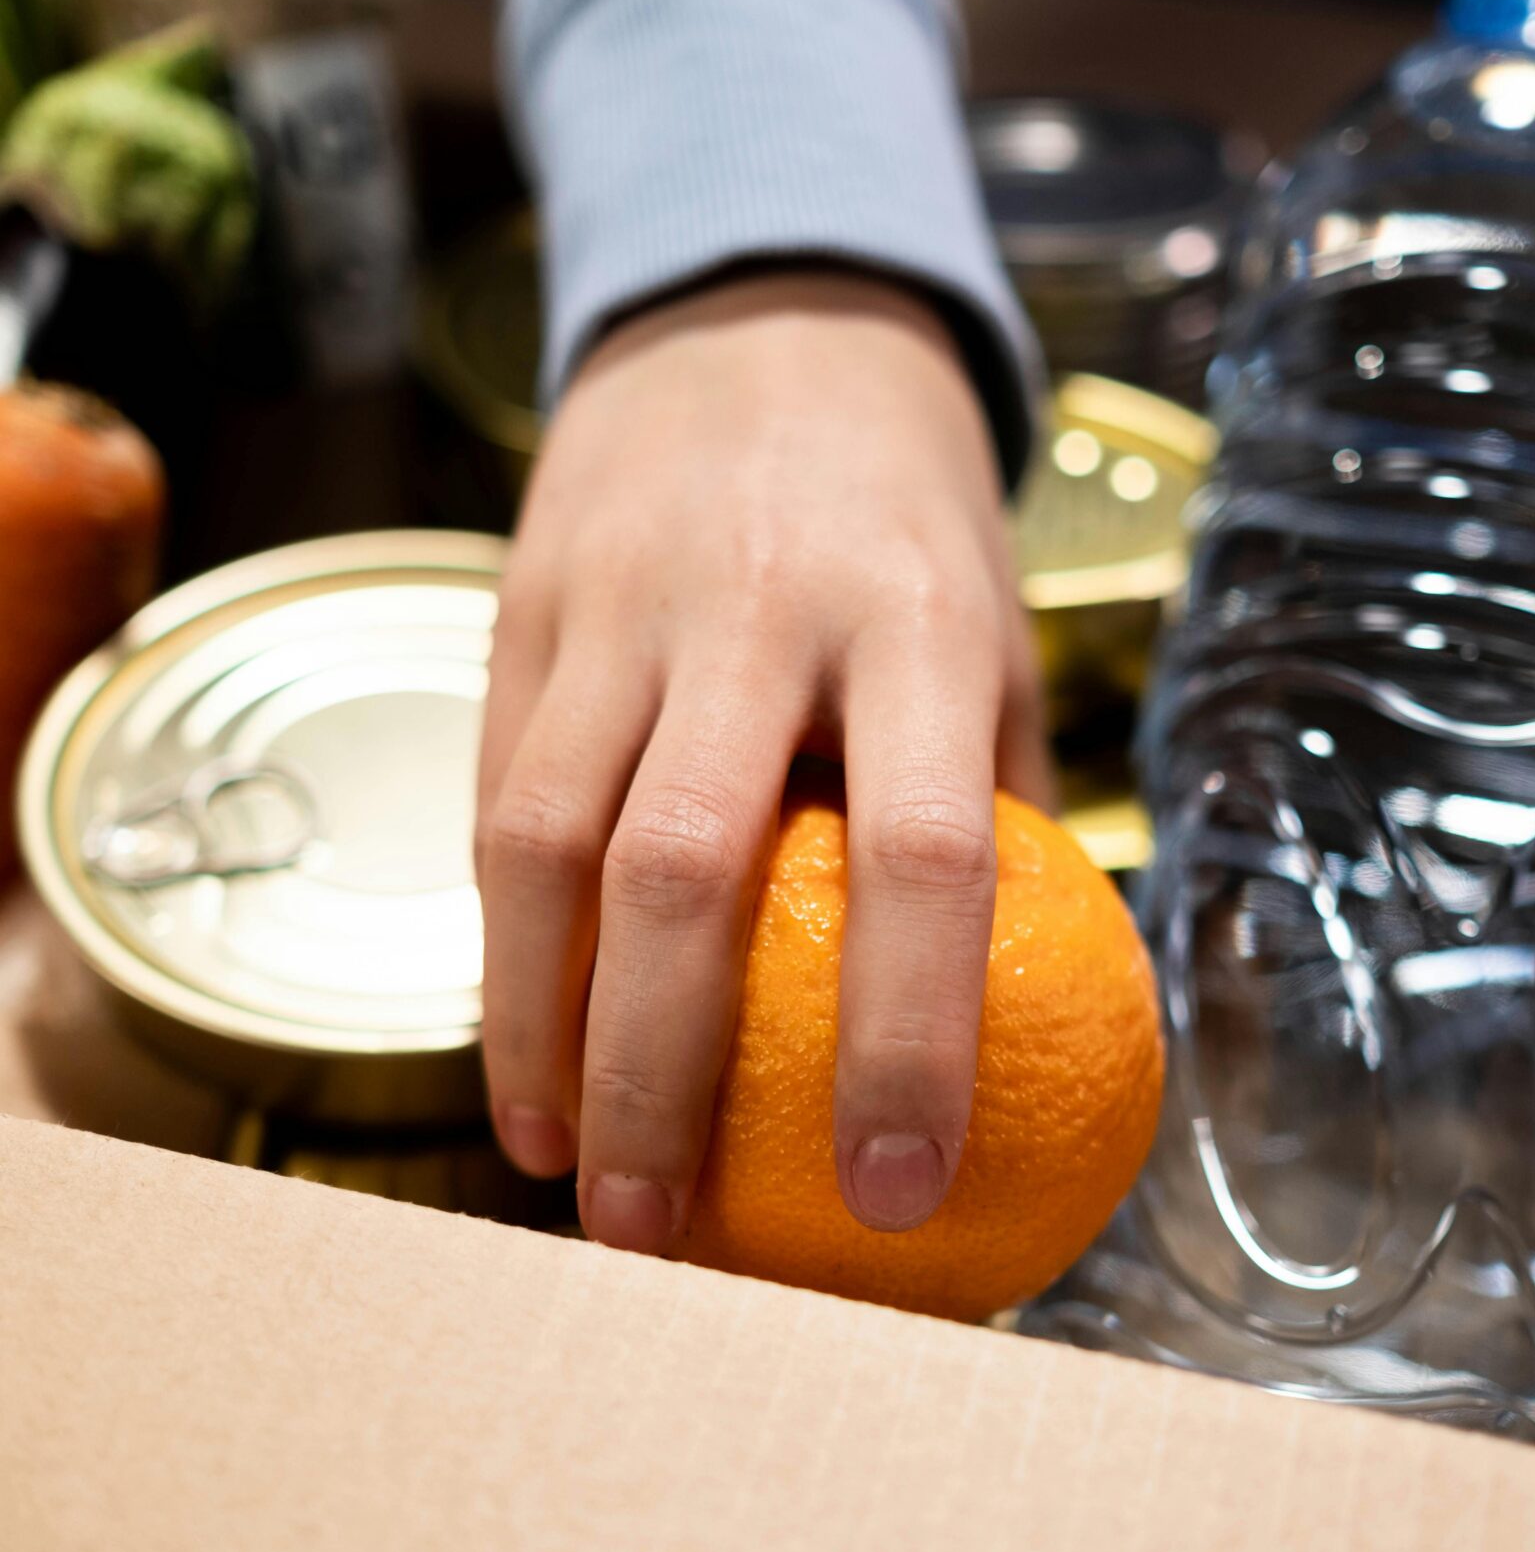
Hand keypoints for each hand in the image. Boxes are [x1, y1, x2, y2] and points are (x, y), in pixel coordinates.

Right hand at [477, 268, 1049, 1254]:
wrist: (760, 316)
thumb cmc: (906, 518)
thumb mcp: (994, 630)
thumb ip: (993, 807)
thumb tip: (1025, 1032)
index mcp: (915, 620)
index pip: (924, 852)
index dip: (913, 1035)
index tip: (901, 1192)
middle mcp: (757, 610)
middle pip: (683, 872)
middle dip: (660, 1075)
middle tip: (663, 1236)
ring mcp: (619, 605)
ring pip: (545, 842)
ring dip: (540, 1030)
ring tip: (560, 1170)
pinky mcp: (521, 608)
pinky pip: (492, 800)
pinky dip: (500, 945)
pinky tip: (520, 1050)